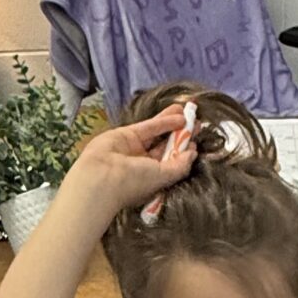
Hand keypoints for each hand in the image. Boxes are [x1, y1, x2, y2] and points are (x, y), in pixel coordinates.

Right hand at [63, 107, 195, 223]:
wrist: (100, 178)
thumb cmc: (132, 183)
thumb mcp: (163, 177)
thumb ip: (180, 165)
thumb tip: (192, 153)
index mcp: (153, 178)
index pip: (172, 163)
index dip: (184, 152)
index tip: (196, 143)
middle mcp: (144, 164)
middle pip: (167, 146)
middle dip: (182, 135)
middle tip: (196, 124)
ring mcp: (135, 148)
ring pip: (158, 133)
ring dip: (174, 123)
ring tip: (189, 113)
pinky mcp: (127, 135)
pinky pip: (149, 127)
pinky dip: (164, 120)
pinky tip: (178, 115)